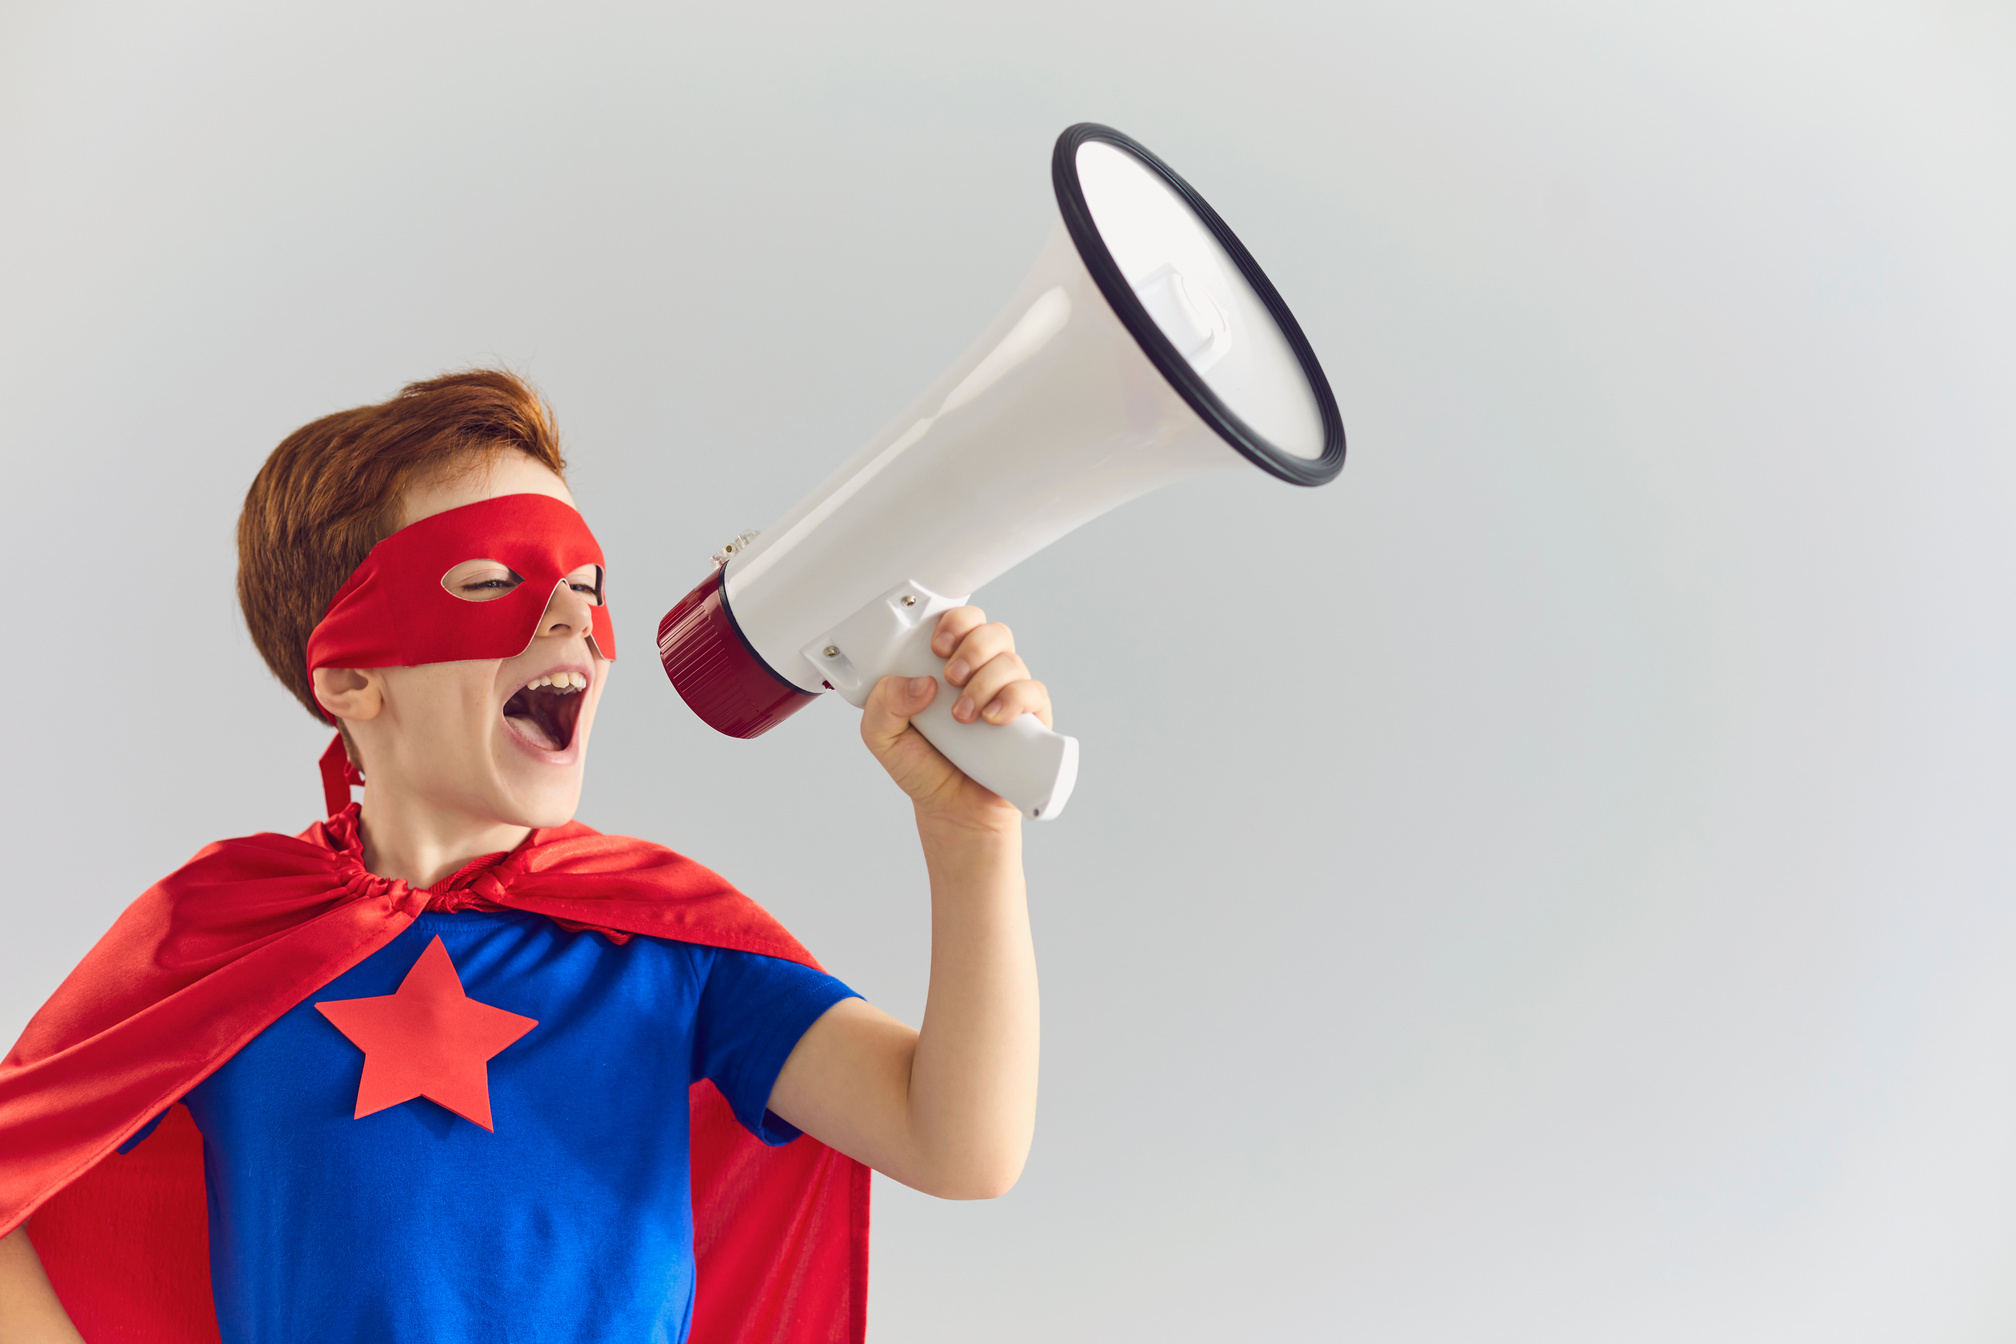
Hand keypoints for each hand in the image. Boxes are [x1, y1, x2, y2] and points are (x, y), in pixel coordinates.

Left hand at [859, 607, 1052, 824]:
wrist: (952, 811)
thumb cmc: (922, 767)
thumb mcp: (882, 736)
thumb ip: (883, 703)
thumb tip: (920, 683)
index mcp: (947, 666)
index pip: (962, 622)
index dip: (954, 622)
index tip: (936, 646)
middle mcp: (982, 674)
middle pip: (993, 631)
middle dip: (971, 647)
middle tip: (950, 678)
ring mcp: (1008, 695)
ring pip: (1011, 661)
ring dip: (984, 682)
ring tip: (962, 716)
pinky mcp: (1031, 720)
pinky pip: (1033, 692)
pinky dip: (1013, 699)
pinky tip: (992, 718)